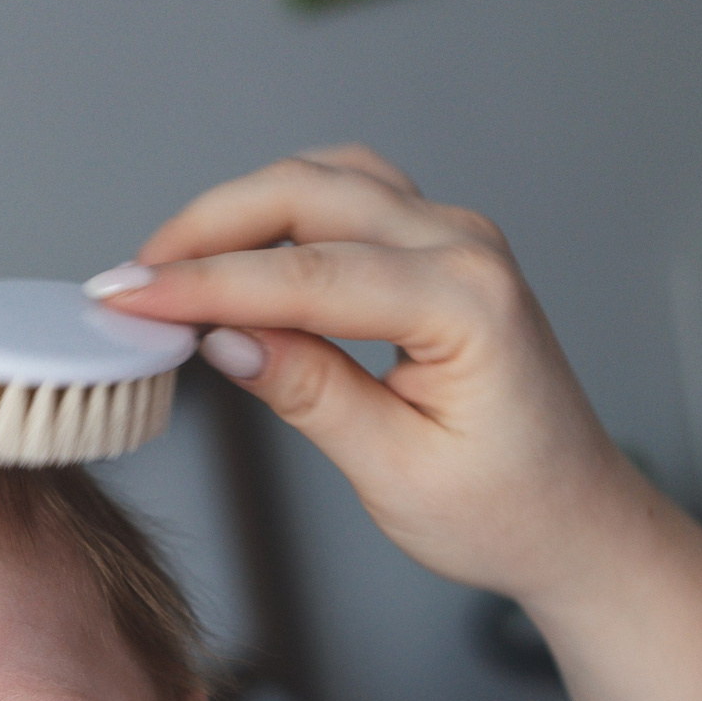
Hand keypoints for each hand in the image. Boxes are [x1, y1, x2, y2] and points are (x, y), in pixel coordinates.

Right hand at [92, 146, 660, 617]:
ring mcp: (457, 238)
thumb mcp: (395, 472)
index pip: (307, 275)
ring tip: (168, 268)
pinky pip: (347, 199)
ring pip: (323, 180)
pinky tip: (234, 256)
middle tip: (128, 279)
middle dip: (206, 228)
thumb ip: (309, 394)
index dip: (204, 285)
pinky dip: (279, 215)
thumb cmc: (505, 511)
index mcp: (467, 304)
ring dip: (238, 211)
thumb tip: (224, 338)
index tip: (127, 298)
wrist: (574, 520)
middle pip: (308, 192)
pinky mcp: (439, 249)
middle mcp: (467, 249)